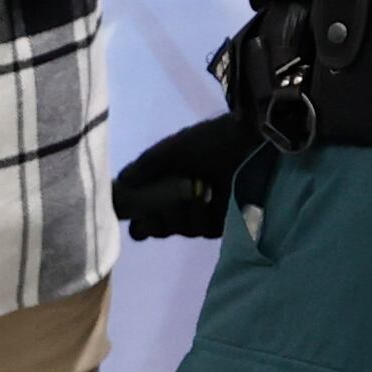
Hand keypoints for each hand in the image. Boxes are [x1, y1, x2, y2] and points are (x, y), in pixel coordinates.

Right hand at [112, 113, 260, 239]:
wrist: (250, 142)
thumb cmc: (211, 142)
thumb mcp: (174, 149)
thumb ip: (146, 166)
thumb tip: (121, 182)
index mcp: (168, 182)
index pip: (142, 208)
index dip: (135, 214)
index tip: (130, 213)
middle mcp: (182, 200)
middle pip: (157, 226)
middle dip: (155, 220)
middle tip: (159, 209)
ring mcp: (202, 213)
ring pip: (179, 228)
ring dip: (179, 215)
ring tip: (192, 192)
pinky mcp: (223, 222)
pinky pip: (202, 229)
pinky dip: (200, 216)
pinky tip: (205, 200)